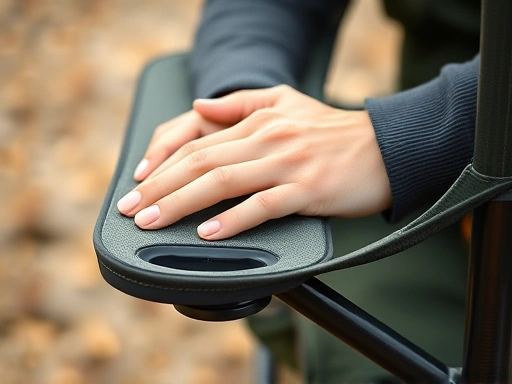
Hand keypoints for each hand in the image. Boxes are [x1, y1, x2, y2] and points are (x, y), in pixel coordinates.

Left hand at [117, 85, 391, 239]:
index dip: (163, 164)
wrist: (384, 146)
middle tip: (131, 210)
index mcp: (258, 122)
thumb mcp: (286, 102)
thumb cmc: (333, 131)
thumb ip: (240, 103)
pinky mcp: (307, 189)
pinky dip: (234, 220)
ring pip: (224, 182)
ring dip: (183, 204)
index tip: (139, 185)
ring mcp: (287, 164)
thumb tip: (199, 108)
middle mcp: (267, 140)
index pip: (198, 142)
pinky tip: (209, 233)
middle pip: (201, 163)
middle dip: (160, 188)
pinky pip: (263, 205)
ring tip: (153, 222)